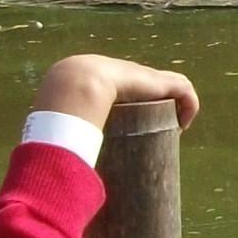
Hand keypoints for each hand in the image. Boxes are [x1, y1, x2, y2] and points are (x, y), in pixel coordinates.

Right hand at [31, 55, 200, 132]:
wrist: (76, 84)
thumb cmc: (65, 102)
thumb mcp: (60, 118)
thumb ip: (54, 137)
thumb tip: (48, 165)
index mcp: (108, 77)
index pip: (129, 88)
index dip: (137, 105)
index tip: (137, 129)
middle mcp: (131, 73)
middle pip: (154, 88)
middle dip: (160, 107)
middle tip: (159, 131)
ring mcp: (147, 76)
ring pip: (173, 88)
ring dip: (178, 107)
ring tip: (174, 129)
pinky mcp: (161, 82)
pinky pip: (184, 91)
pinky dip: (189, 106)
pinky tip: (184, 125)